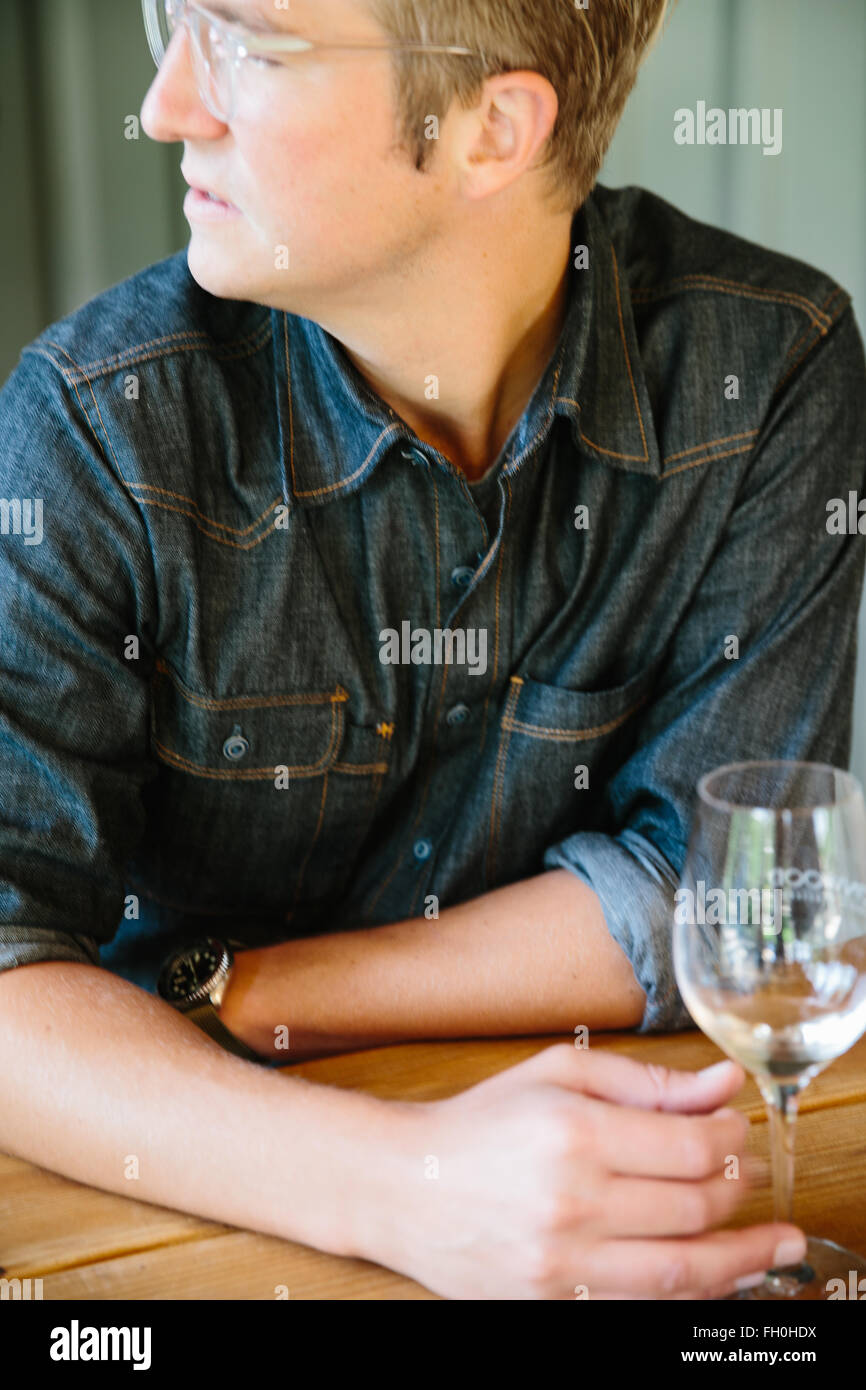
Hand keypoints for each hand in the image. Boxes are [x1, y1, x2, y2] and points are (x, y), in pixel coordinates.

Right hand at [362, 1045, 805, 1299]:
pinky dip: (689, 1294)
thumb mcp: (559, 1074)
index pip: (689, 1145)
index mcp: (574, 1132)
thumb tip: (723, 1082)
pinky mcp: (554, 1302)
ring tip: (771, 1247)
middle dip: (737, 1190)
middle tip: (749, 1176)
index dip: (730, 1138)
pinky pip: (643, 1306)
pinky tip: (715, 1277)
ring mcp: (562, 1261)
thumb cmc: (482, 1122)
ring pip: (681, 1272)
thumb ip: (646, 1080)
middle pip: (693, 1207)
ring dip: (739, 1260)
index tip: (738, 1130)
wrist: (405, 1186)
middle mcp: (571, 1200)